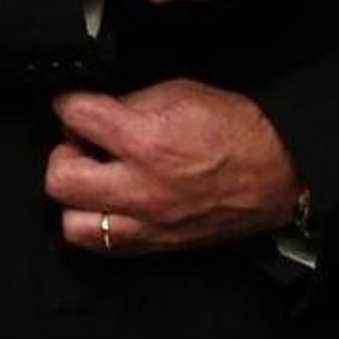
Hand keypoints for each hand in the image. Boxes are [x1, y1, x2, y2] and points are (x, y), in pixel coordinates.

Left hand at [47, 80, 301, 254]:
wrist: (279, 173)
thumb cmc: (238, 129)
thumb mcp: (185, 92)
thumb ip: (133, 102)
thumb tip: (100, 112)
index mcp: (146, 140)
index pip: (75, 117)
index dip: (69, 104)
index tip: (74, 105)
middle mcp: (138, 187)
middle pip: (59, 177)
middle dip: (65, 153)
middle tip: (85, 144)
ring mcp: (145, 223)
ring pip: (71, 222)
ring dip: (78, 197)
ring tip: (97, 179)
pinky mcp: (153, 246)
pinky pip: (101, 245)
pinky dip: (98, 222)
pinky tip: (113, 203)